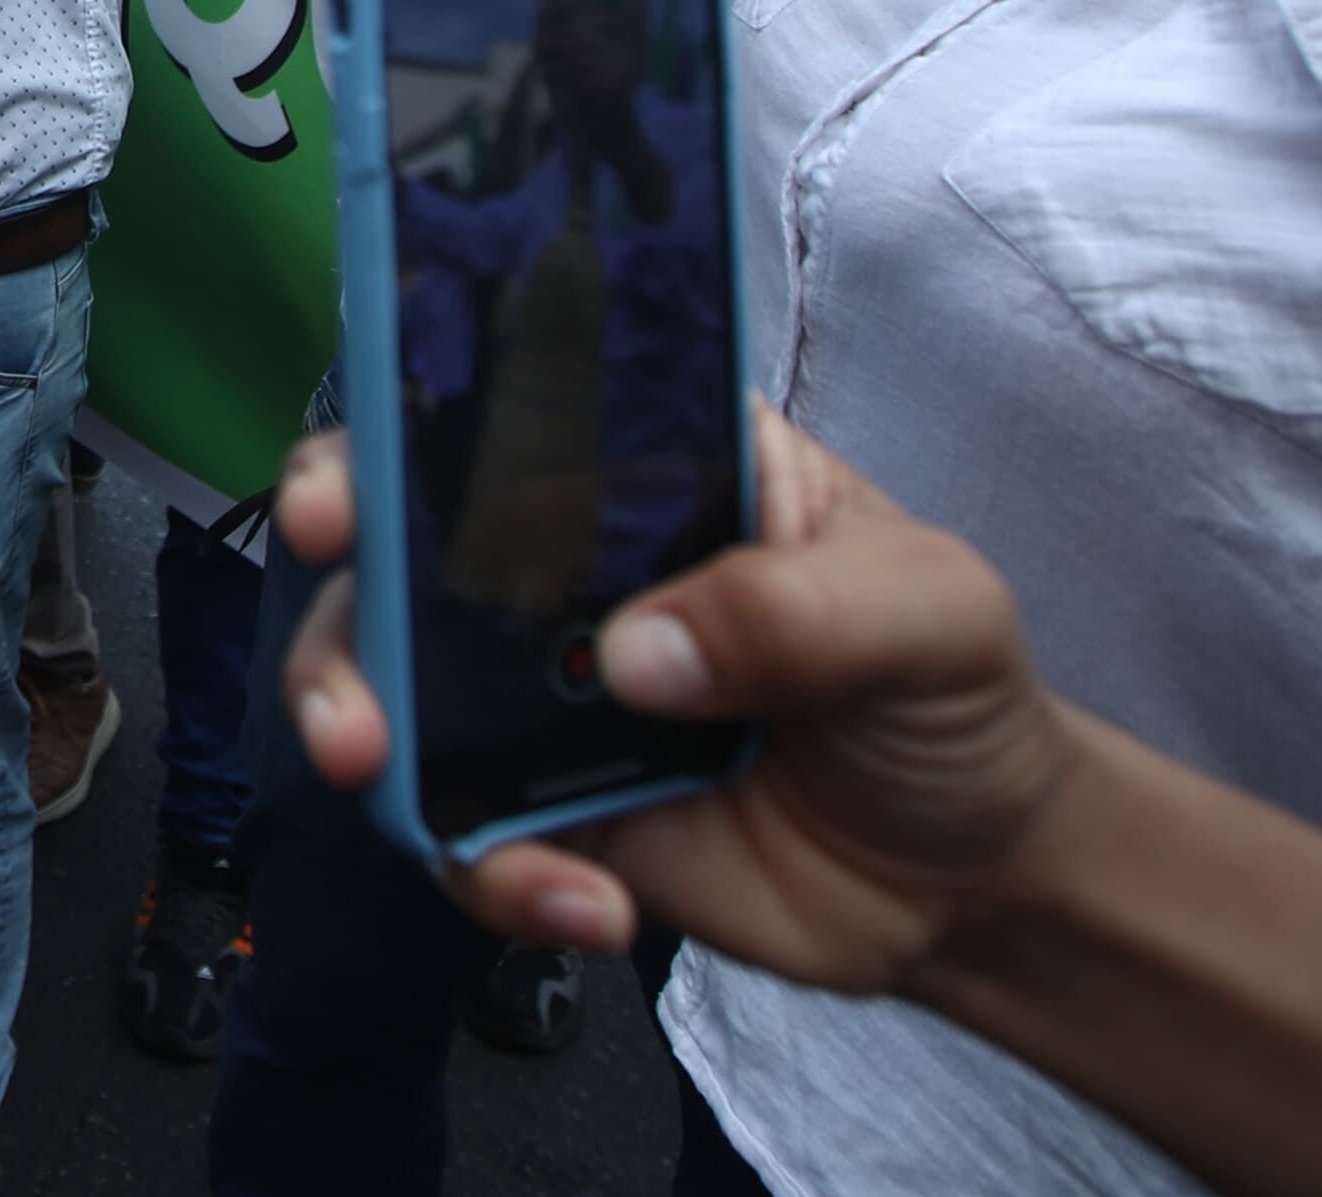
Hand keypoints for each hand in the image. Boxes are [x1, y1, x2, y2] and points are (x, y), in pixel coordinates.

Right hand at [278, 408, 1080, 992]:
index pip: (507, 413)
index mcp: (652, 468)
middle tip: (351, 695)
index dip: (401, 431)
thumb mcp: (927, 612)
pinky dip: (497, 875)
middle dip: (345, 620)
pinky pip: (467, 833)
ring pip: (395, 696)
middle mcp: (570, 567)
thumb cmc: (955, 699)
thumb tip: (635, 653)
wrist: (977, 885)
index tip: (345, 494)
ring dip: (367, 742)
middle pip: (401, 556)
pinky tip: (592, 908)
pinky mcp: (552, 810)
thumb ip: (794, 611)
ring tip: (402, 798)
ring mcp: (544, 693)